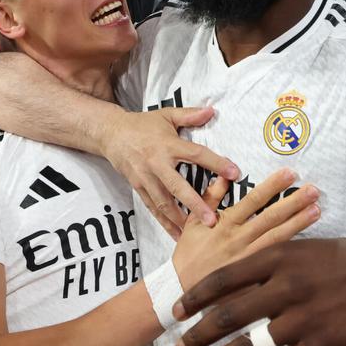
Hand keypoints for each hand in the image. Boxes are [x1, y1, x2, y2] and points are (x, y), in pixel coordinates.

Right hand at [99, 107, 240, 234]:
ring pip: (163, 203)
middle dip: (194, 204)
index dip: (216, 163)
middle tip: (211, 220)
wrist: (111, 133)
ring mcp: (145, 178)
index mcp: (168, 145)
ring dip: (179, 219)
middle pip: (177, 187)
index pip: (196, 155)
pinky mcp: (138, 188)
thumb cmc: (142, 124)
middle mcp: (156, 164)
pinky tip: (176, 234)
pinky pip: (152, 208)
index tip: (234, 173)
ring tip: (195, 233)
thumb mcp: (166, 115)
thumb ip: (189, 115)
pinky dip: (164, 222)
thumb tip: (212, 111)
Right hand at [172, 169, 319, 288]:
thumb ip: (210, 198)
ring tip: (317, 210)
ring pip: (277, 239)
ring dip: (298, 224)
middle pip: (270, 218)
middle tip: (314, 190)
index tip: (290, 173)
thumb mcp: (192, 222)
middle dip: (293, 202)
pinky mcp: (252, 277)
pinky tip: (309, 244)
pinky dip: (291, 252)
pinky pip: (274, 261)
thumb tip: (225, 175)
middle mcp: (238, 240)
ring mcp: (247, 259)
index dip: (272, 186)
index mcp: (224, 224)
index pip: (252, 200)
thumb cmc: (189, 254)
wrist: (181, 290)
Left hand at [173, 237, 345, 345]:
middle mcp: (287, 286)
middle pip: (228, 315)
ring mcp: (304, 319)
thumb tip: (229, 279)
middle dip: (197, 335)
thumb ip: (267, 262)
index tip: (176, 311)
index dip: (194, 298)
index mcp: (279, 256)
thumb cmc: (345, 259)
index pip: (223, 278)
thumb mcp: (302, 248)